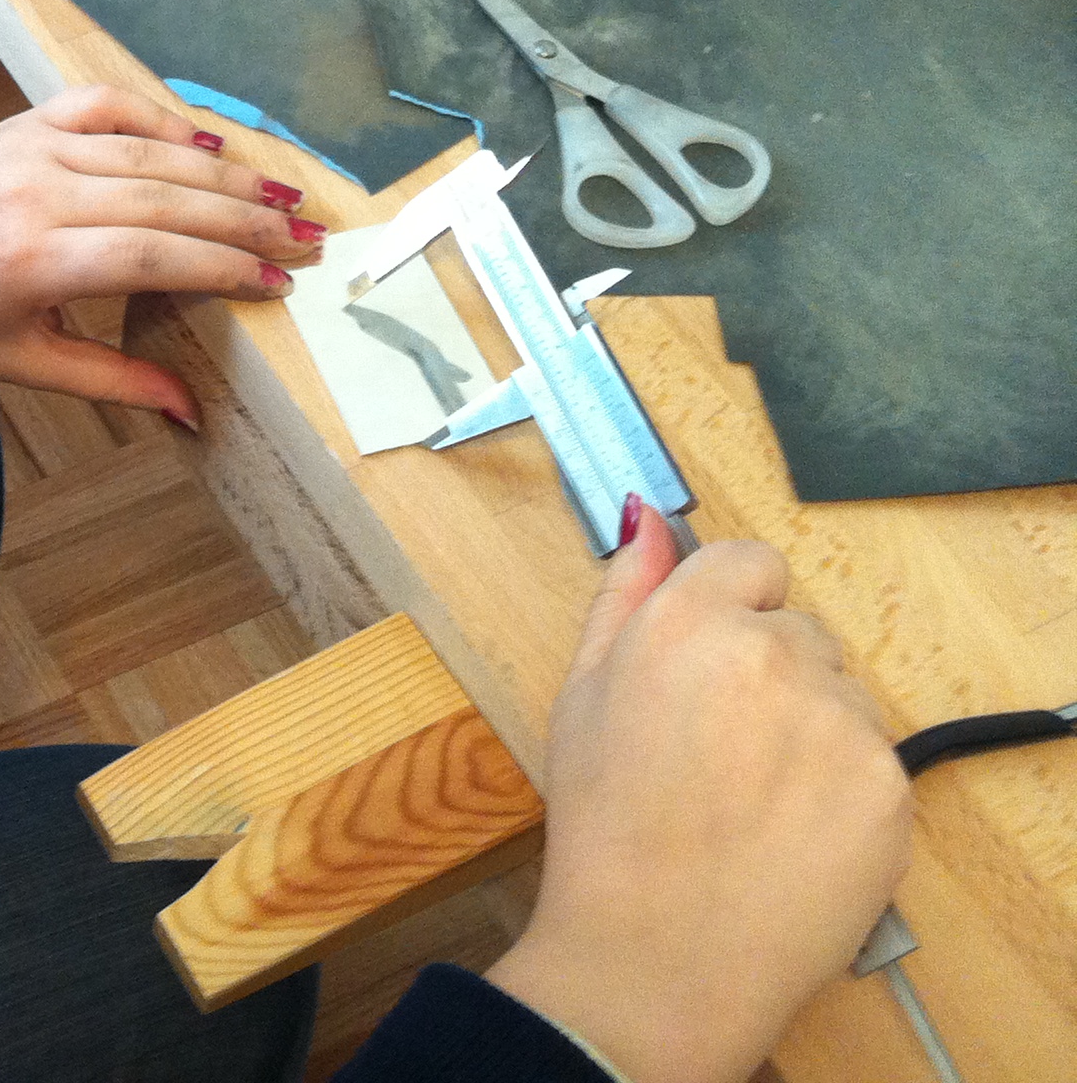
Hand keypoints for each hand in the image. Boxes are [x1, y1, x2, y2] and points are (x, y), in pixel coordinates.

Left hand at [0, 85, 322, 421]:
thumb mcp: (20, 362)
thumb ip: (109, 379)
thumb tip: (192, 411)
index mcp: (29, 261)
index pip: (149, 257)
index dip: (220, 268)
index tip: (277, 285)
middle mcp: (35, 194)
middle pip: (163, 200)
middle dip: (244, 222)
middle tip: (307, 241)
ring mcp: (32, 146)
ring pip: (147, 152)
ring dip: (224, 175)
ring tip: (284, 200)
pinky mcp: (29, 118)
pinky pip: (107, 104)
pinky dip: (162, 118)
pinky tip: (211, 144)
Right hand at [487, 507, 911, 1082]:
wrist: (660, 951)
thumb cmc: (605, 823)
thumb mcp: (582, 692)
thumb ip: (623, 592)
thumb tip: (648, 519)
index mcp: (687, 623)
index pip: (750, 564)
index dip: (728, 610)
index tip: (708, 660)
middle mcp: (772, 655)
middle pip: (797, 633)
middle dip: (767, 674)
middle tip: (717, 750)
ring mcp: (840, 720)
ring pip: (838, 698)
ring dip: (808, 730)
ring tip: (751, 800)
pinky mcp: (889, 785)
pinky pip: (870, 760)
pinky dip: (839, 789)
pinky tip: (788, 833)